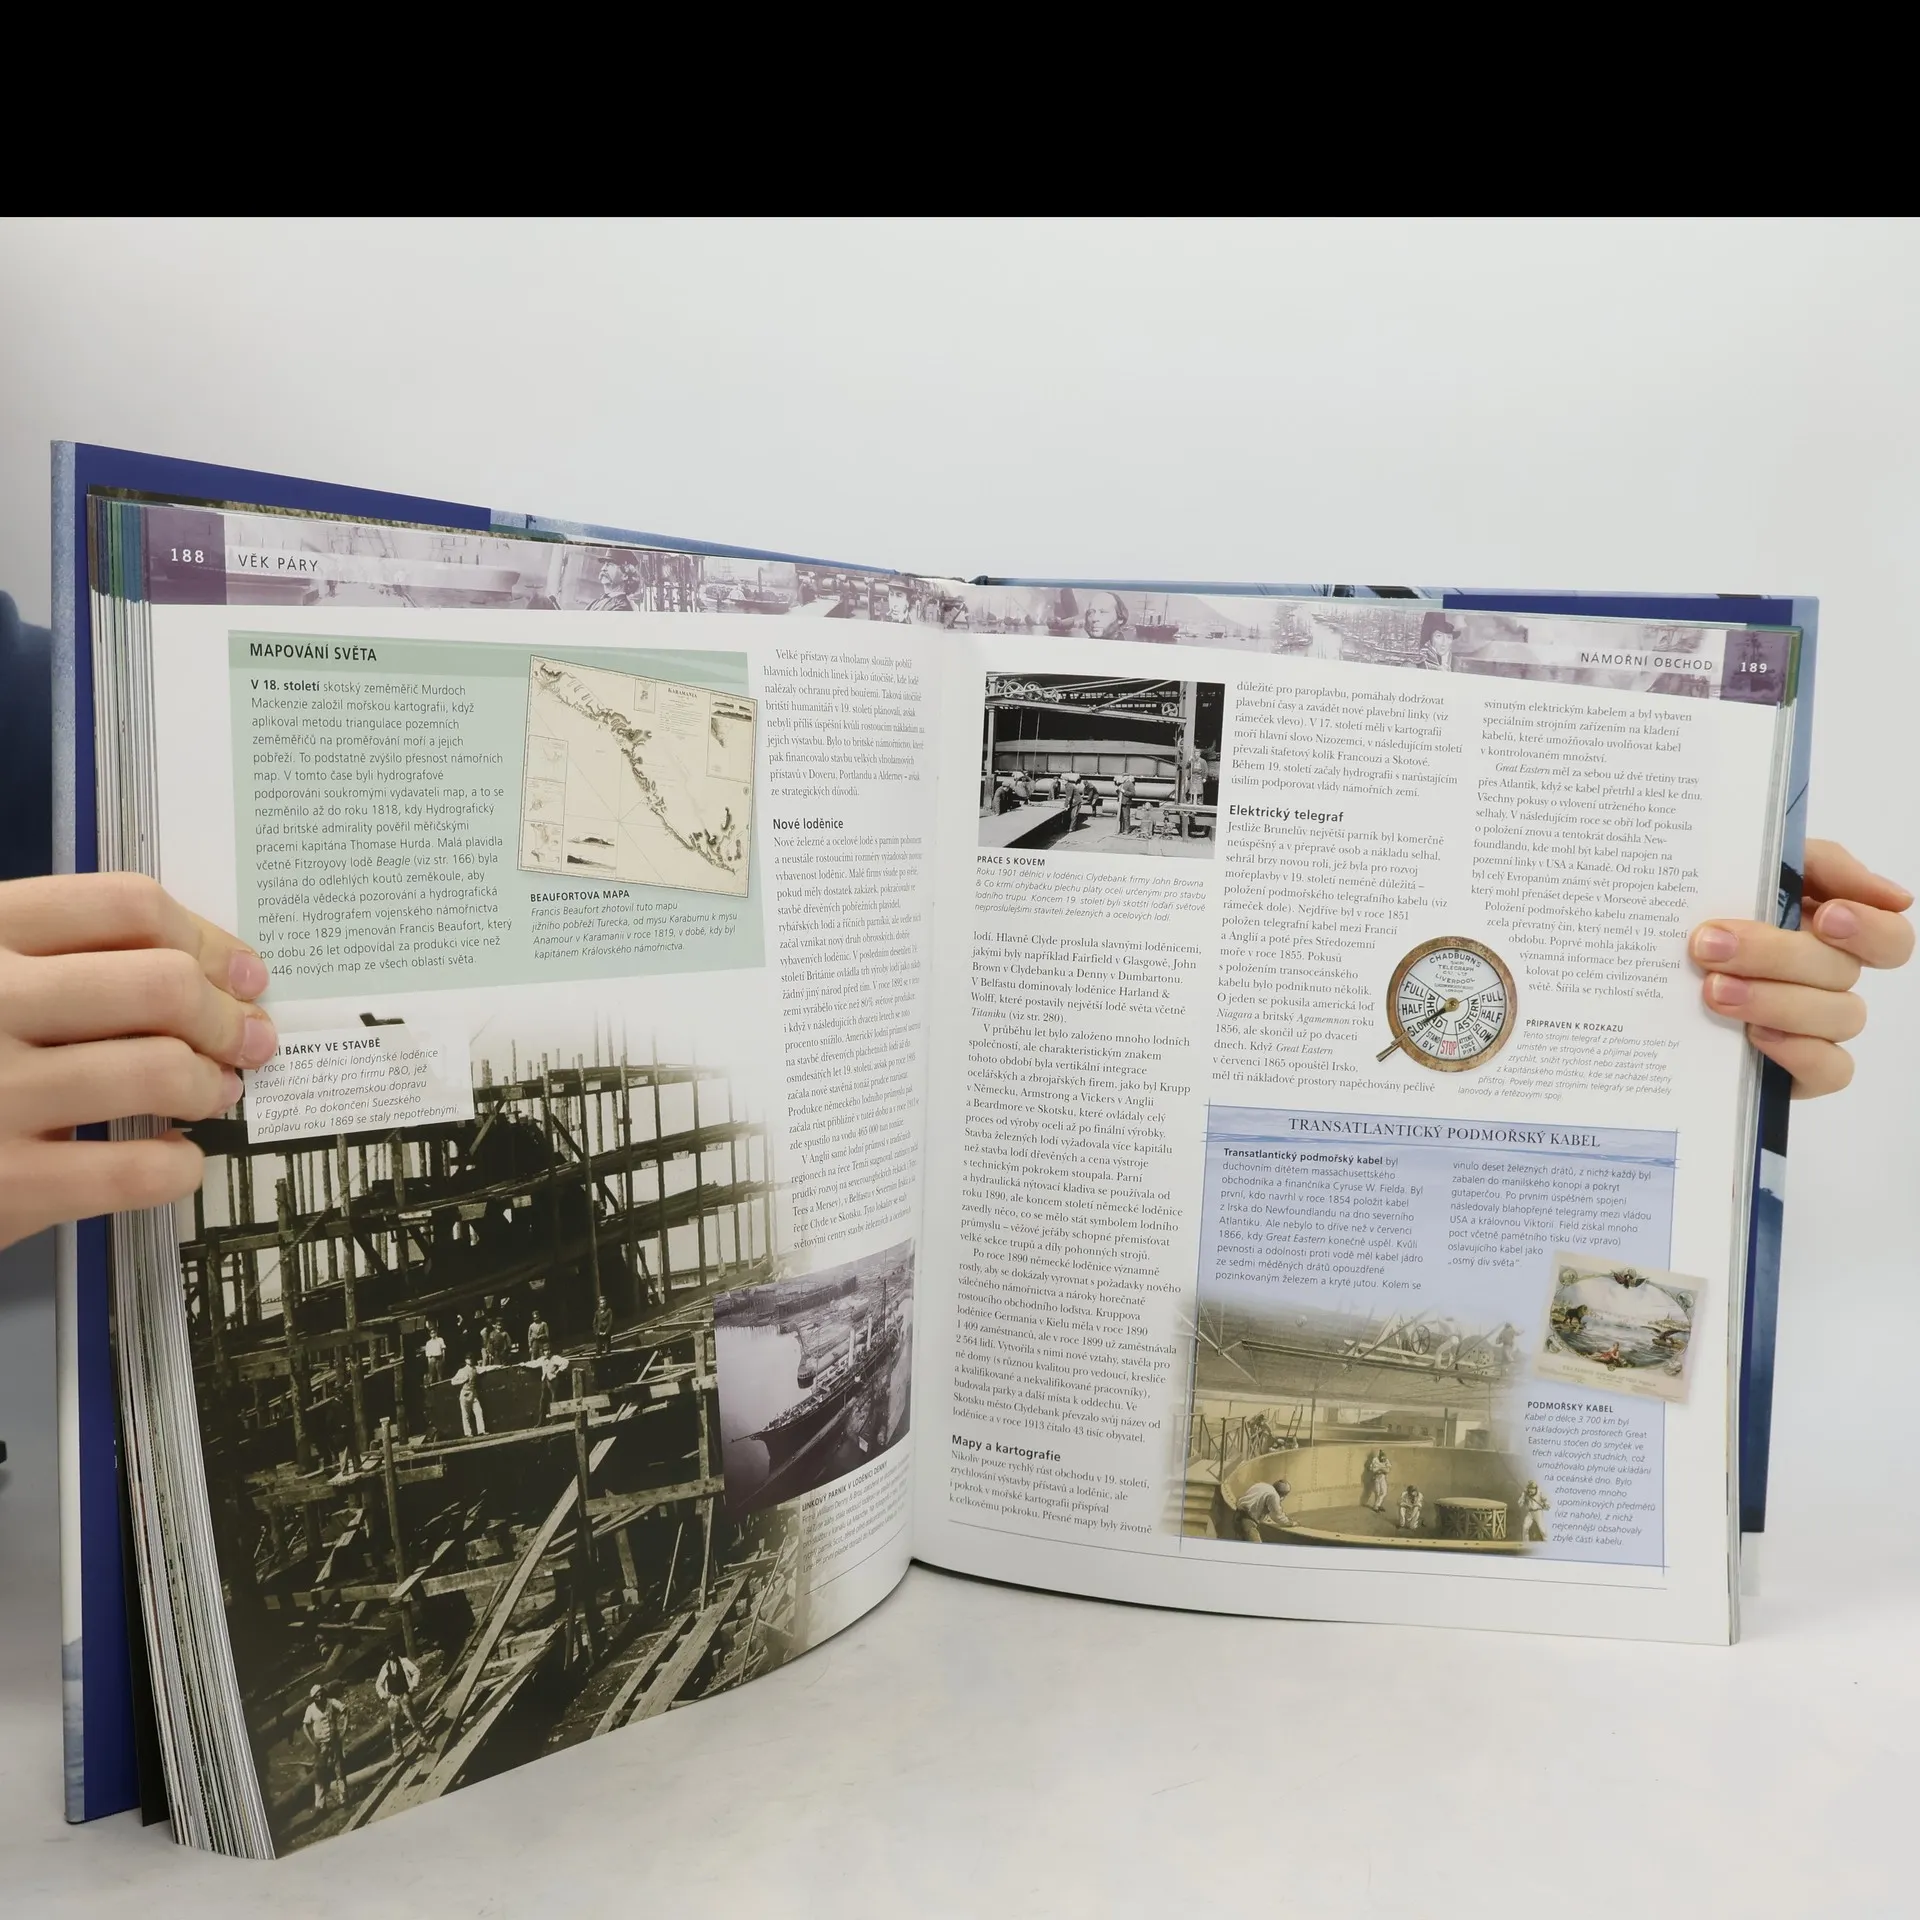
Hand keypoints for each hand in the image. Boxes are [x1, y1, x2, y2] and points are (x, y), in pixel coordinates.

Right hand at [0, 873, 277, 1249]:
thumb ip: (57, 956)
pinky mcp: (0, 1186)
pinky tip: (175, 1158)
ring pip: (160, 1071)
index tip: (244, 973)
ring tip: (214, 1093)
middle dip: (228, 1016)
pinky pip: (136, 1170)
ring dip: (211, 1084)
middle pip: (162, 983)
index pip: (127, 905)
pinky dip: (179, 1165)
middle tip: (249, 1040)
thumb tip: (207, 971)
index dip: (209, 940)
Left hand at [1689, 839, 1914, 1097]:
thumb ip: (1819, 863)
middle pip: (1842, 971)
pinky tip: (1753, 1035)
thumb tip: (1894, 898)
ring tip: (1712, 990)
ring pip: (1839, 1018)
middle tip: (1710, 946)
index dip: (1870, 928)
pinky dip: (1799, 1052)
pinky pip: (1831, 1070)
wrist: (1637, 973)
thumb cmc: (1703, 911)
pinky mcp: (1799, 1072)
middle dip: (1776, 955)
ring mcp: (1818, 1029)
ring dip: (1776, 1001)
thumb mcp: (1749, 866)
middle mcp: (1831, 980)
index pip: (1889, 936)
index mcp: (1829, 932)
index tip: (1827, 916)